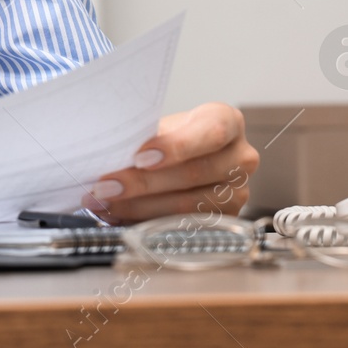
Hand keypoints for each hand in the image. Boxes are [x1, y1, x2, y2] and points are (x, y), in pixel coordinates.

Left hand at [81, 102, 258, 224]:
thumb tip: (110, 156)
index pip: (211, 133)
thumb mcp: (163, 127)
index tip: (140, 157)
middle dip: (143, 183)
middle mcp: (241, 157)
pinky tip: (123, 218)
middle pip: (194, 173)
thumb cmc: (172, 138)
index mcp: (227, 122)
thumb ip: (146, 138)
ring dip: (141, 207)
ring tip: (107, 205)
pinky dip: (150, 222)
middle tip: (106, 187)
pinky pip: (187, 226)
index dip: (176, 146)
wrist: (186, 158)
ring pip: (189, 205)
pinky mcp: (227, 220)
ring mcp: (238, 192)